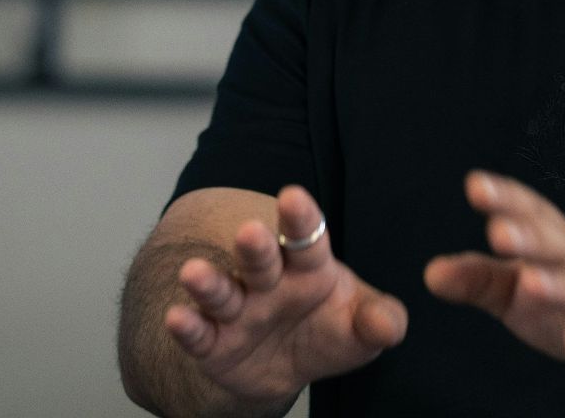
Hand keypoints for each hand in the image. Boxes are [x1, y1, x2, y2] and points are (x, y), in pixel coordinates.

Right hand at [164, 186, 408, 405]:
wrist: (287, 367)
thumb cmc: (328, 331)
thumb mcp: (360, 328)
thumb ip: (378, 322)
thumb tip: (388, 326)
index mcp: (308, 267)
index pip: (306, 238)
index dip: (300, 218)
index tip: (293, 196)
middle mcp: (267, 282)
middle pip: (260, 259)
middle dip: (255, 246)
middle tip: (251, 232)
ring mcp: (237, 310)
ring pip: (221, 292)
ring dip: (208, 282)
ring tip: (192, 272)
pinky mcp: (213, 343)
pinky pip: (198, 334)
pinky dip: (186, 328)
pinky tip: (176, 317)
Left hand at [424, 170, 564, 400]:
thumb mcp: (521, 291)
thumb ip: (481, 279)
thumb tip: (431, 273)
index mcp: (560, 244)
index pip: (534, 214)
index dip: (508, 199)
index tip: (476, 186)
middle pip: (561, 246)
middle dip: (532, 238)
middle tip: (498, 232)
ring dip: (561, 285)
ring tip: (530, 282)